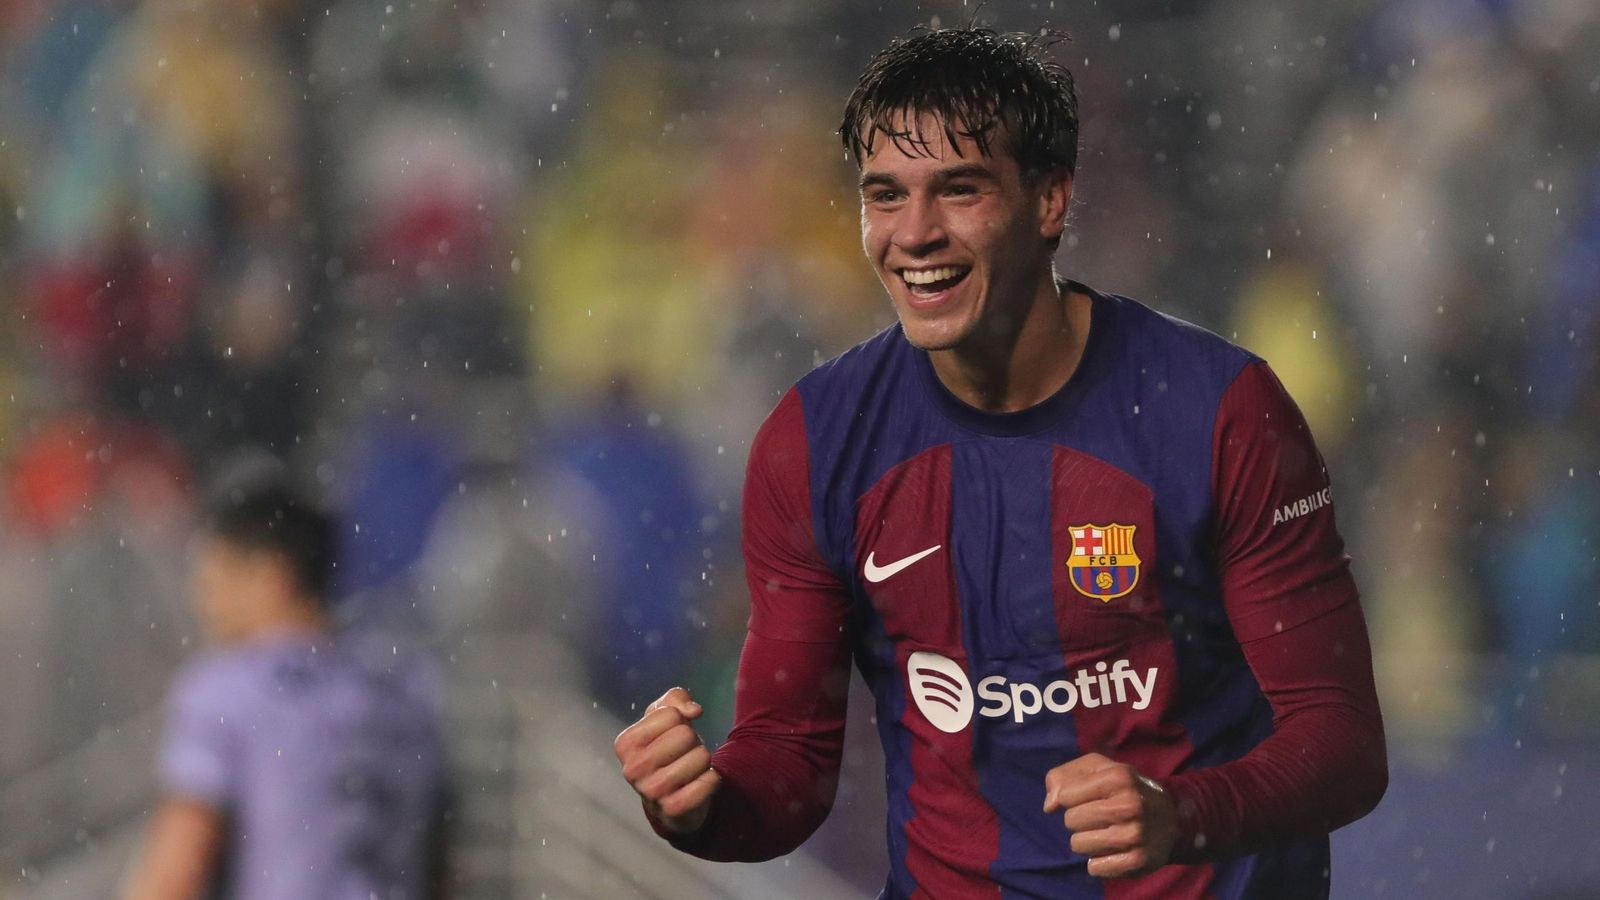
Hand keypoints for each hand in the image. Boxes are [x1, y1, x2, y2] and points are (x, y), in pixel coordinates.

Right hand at [614, 687, 721, 834]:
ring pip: (701, 757)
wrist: (669, 799)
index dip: (680, 721)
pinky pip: (709, 782)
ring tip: (690, 770)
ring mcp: (650, 792)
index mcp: (625, 743)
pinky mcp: (673, 809)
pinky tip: (700, 784)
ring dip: (703, 761)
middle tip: (682, 755)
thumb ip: (675, 700)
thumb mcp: (663, 718)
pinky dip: (713, 779)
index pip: (671, 714)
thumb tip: (694, 710)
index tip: (671, 736)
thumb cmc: (665, 750)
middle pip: (686, 734)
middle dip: (693, 741)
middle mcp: (632, 769)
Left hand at [1043, 752, 1177, 877]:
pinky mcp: (1138, 861)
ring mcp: (1135, 835)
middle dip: (1078, 820)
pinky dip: (1098, 862)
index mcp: (1118, 777)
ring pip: (1078, 845)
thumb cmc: (1124, 788)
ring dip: (1085, 841)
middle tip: (1099, 816)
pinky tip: (1113, 850)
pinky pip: (1094, 868)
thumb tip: (1049, 806)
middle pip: (1070, 821)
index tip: (1088, 797)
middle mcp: (1129, 805)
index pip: (1065, 795)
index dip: (1070, 798)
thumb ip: (1063, 777)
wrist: (1172, 816)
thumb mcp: (1097, 768)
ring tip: (1105, 832)